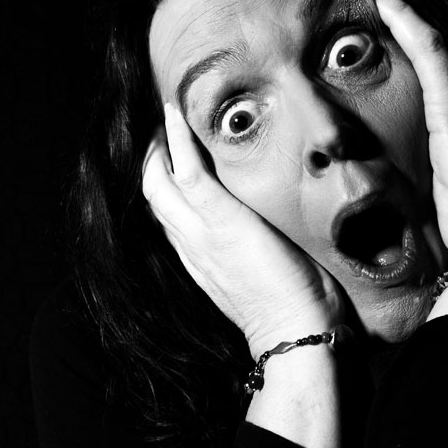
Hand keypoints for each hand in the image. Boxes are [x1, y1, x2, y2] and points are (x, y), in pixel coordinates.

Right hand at [141, 102, 344, 354]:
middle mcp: (190, 244)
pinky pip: (185, 168)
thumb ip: (258, 253)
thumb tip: (279, 234)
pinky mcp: (218, 219)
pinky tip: (174, 113)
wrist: (297, 335)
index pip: (169, 212)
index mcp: (200, 259)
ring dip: (157, 142)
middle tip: (159, 124)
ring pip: (157, 178)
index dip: (165, 181)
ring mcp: (199, 232)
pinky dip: (175, 138)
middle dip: (150, 155)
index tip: (170, 158)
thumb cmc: (296, 312)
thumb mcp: (265, 278)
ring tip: (165, 112)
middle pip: (151, 191)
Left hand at [371, 0, 447, 268]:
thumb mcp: (423, 211)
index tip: (366, 40)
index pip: (426, 85)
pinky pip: (432, 52)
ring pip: (429, 47)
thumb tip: (361, 197)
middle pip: (428, 59)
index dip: (402, 55)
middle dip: (400, 26)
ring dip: (401, 15)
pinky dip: (408, 22)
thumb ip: (400, 192)